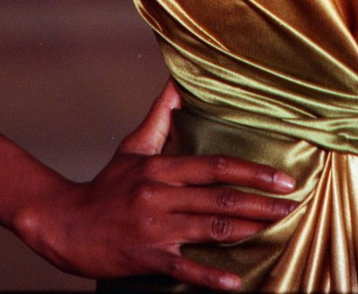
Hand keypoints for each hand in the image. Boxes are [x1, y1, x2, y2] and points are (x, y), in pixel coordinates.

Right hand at [15, 81, 296, 288]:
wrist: (65, 224)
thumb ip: (159, 117)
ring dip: (247, 229)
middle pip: (220, 197)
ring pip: (209, 228)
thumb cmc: (104, 186)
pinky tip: (234, 281)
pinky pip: (184, 267)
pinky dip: (210, 276)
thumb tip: (177, 84)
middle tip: (292, 203)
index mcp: (162, 169)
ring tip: (276, 227)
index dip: (251, 171)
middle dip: (260, 201)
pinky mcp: (147, 257)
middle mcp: (161, 196)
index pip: (215, 166)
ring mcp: (155, 228)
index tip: (281, 177)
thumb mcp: (132, 147)